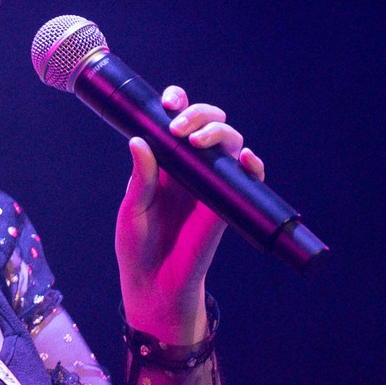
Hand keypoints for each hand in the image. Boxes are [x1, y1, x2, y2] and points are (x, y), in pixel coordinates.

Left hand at [114, 85, 265, 344]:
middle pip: (209, 124)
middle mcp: (191, 168)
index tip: (170, 101)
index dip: (179, 103)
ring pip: (230, 143)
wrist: (153, 283)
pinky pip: (248, 178)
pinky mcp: (227, 204)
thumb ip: (141, 177)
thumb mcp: (134, 208)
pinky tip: (245, 158)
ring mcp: (211, 184)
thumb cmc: (138, 246)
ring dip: (220, 132)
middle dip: (200, 114)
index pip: (177, 121)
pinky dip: (252, 164)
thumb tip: (139, 141)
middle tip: (179, 127)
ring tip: (198, 141)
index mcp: (166, 162)